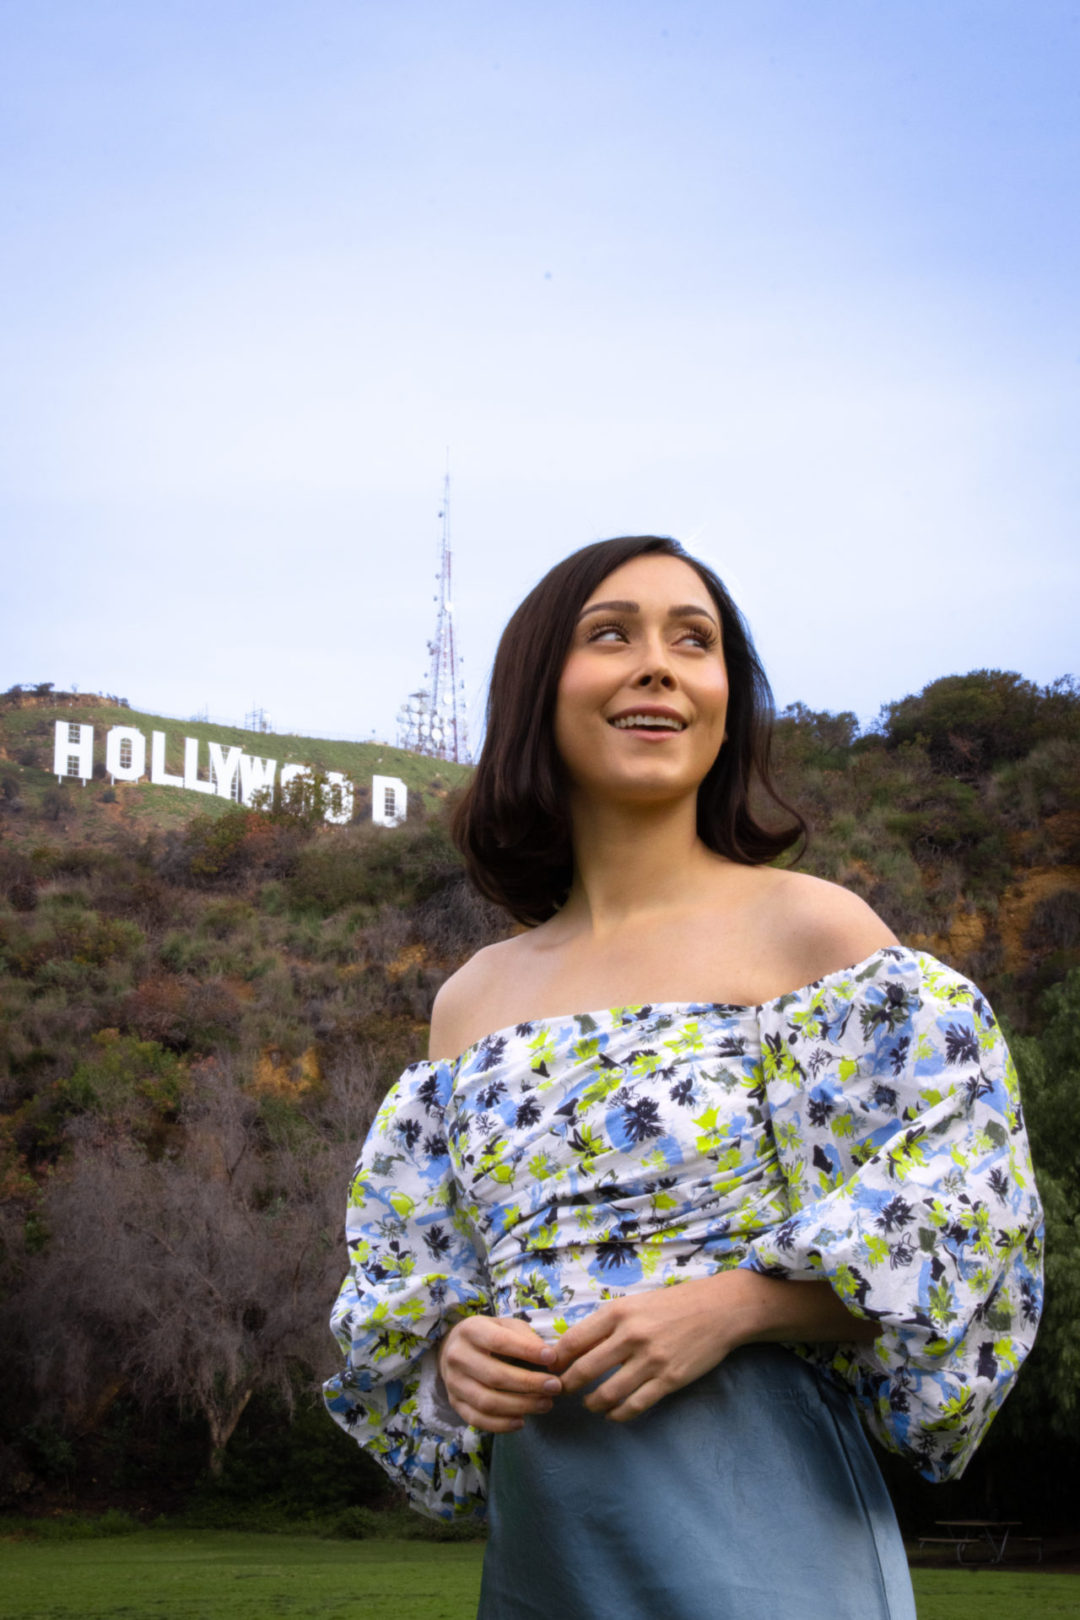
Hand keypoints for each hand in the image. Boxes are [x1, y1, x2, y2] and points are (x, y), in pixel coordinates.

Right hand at [437, 1315, 562, 1433]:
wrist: (453, 1349)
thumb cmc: (489, 1336)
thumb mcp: (506, 1326)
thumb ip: (525, 1337)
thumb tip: (548, 1356)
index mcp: (470, 1330)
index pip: (499, 1341)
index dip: (527, 1350)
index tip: (552, 1357)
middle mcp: (457, 1356)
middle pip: (495, 1376)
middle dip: (529, 1383)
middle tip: (555, 1386)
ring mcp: (453, 1382)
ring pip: (487, 1402)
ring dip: (520, 1406)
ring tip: (546, 1404)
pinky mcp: (455, 1403)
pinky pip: (477, 1420)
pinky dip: (501, 1424)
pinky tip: (522, 1421)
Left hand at [552, 1271, 877, 1422]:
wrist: (718, 1310)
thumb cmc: (672, 1304)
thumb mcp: (634, 1302)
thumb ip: (605, 1322)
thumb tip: (571, 1345)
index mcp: (617, 1312)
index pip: (572, 1341)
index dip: (555, 1360)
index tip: (548, 1369)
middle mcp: (630, 1336)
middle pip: (583, 1371)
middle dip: (567, 1386)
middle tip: (560, 1392)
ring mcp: (650, 1360)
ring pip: (607, 1394)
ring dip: (592, 1404)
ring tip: (589, 1404)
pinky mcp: (669, 1380)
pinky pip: (634, 1406)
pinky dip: (617, 1414)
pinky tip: (613, 1414)